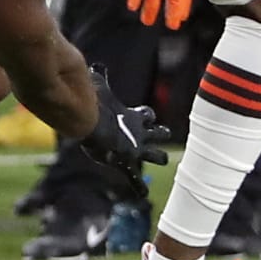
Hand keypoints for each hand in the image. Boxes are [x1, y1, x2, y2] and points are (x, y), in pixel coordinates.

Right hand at [78, 63, 170, 190]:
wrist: (97, 126)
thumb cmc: (97, 106)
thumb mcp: (100, 88)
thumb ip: (100, 78)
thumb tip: (96, 65)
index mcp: (134, 116)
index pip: (147, 115)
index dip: (147, 116)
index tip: (148, 116)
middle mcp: (139, 133)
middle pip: (157, 133)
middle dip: (160, 133)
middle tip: (165, 133)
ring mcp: (135, 150)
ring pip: (155, 155)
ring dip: (159, 157)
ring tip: (163, 160)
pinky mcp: (127, 164)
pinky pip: (135, 179)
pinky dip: (140, 187)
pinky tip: (144, 194)